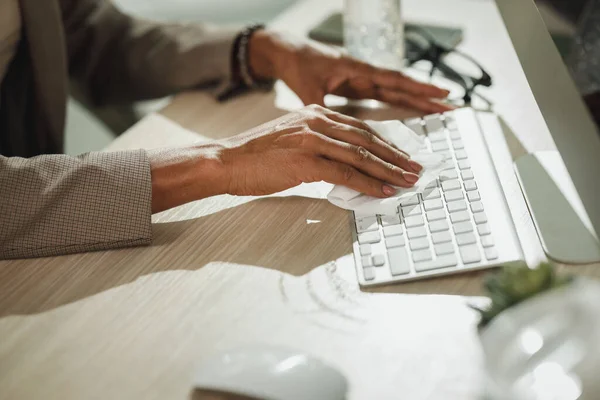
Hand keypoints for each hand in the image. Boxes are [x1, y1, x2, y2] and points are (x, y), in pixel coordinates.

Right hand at [219, 105, 420, 196]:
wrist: (227, 161)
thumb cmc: (256, 155)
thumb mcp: (292, 140)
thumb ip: (319, 145)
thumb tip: (344, 164)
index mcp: (315, 113)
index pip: (361, 127)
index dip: (386, 143)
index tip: (402, 155)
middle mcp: (317, 122)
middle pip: (367, 139)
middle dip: (396, 156)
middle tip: (415, 169)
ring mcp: (312, 140)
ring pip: (361, 156)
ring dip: (389, 171)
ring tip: (407, 181)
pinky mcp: (306, 161)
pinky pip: (345, 173)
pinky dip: (367, 183)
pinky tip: (382, 190)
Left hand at [249, 30, 451, 113]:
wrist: (289, 54)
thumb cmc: (299, 66)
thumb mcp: (308, 89)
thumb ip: (322, 109)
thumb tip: (329, 133)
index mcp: (356, 70)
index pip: (393, 79)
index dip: (417, 87)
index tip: (440, 93)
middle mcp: (364, 74)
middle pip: (401, 86)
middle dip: (426, 96)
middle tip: (451, 106)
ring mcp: (362, 80)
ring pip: (395, 90)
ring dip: (417, 99)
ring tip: (440, 108)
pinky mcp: (358, 85)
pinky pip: (384, 93)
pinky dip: (399, 100)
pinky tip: (412, 106)